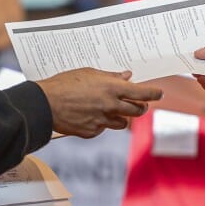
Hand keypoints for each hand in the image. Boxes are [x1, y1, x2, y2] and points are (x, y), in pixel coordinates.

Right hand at [36, 68, 162, 137]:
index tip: (159, 93)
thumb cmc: (64, 84)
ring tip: (111, 108)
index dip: (153, 93)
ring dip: (121, 116)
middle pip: (137, 110)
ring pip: (122, 122)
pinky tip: (90, 114)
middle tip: (139, 103)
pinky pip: (103, 128)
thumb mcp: (88, 73)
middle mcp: (110, 106)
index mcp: (111, 88)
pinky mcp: (92, 132)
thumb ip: (110, 76)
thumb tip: (126, 76)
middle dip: (140, 106)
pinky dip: (102, 122)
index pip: (142, 93)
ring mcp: (102, 121)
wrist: (45, 104)